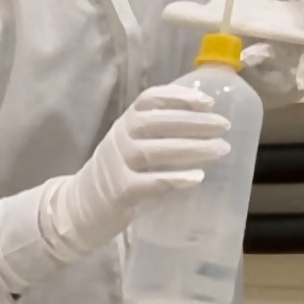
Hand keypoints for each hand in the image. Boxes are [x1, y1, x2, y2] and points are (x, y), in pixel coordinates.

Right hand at [39, 84, 230, 259]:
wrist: (79, 207)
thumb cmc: (118, 170)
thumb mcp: (131, 143)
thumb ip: (157, 132)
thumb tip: (204, 121)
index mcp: (125, 122)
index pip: (150, 99)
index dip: (179, 96)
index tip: (208, 102)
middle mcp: (120, 137)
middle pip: (158, 122)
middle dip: (195, 122)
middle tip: (224, 127)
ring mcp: (117, 164)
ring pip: (156, 150)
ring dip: (192, 148)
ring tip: (221, 149)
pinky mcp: (119, 192)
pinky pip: (150, 183)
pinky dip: (174, 179)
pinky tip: (198, 177)